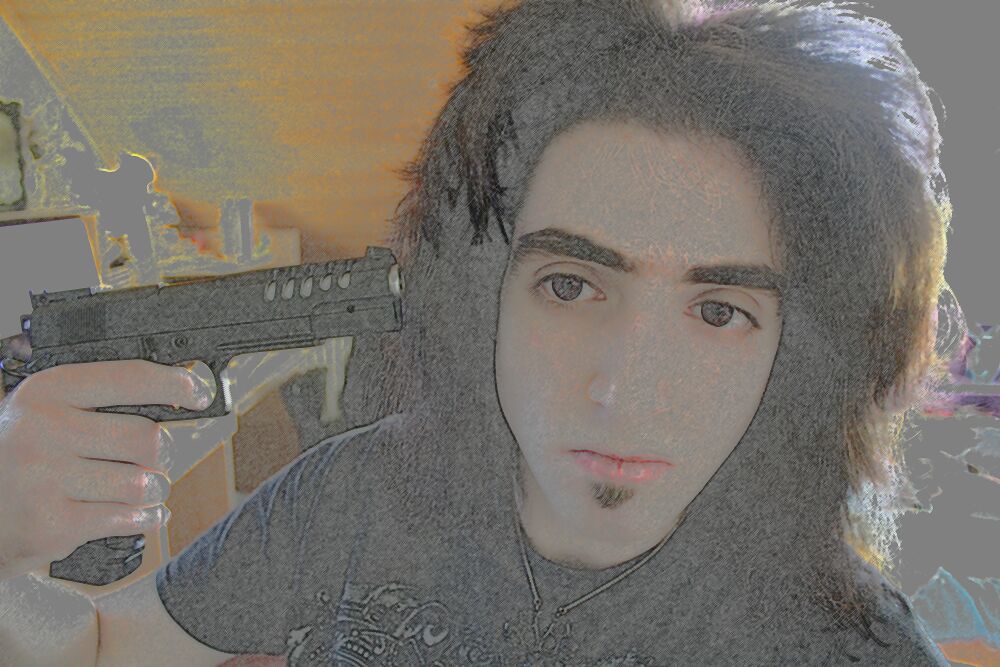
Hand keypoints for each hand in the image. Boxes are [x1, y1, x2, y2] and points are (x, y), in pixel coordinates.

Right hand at [0, 357, 214, 580]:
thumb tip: (172, 395)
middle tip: (155, 459)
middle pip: (145, 437)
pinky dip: (145, 518)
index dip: (174, 383)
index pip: (129, 378)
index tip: (198, 391)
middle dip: (161, 453)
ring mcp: (47, 478)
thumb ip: (96, 401)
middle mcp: (44, 429)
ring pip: (142, 482)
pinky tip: (142, 513)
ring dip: (153, 489)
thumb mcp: (42, 412)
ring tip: (142, 488)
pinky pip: (127, 517)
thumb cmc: (17, 456)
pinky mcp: (54, 523)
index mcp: (47, 391)